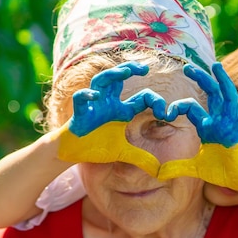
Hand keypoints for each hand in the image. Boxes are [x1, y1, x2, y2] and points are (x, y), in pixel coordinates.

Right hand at [53, 61, 165, 175]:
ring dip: (113, 74)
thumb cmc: (97, 146)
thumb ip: (140, 157)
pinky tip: (95, 96)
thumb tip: (157, 169)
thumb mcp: (123, 151)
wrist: (74, 152)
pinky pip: (80, 99)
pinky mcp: (80, 114)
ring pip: (101, 81)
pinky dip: (86, 95)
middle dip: (130, 69)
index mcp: (121, 109)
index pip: (142, 97)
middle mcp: (108, 103)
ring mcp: (94, 106)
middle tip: (145, 68)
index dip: (154, 101)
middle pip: (118, 78)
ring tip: (125, 72)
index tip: (164, 112)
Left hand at [159, 62, 237, 190]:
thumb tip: (158, 174)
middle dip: (201, 79)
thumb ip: (177, 167)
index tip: (166, 112)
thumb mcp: (195, 167)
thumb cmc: (219, 169)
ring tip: (216, 66)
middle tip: (187, 66)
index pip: (192, 108)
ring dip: (223, 82)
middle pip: (212, 94)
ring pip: (228, 99)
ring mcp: (231, 126)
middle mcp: (219, 121)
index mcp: (207, 126)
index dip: (179, 107)